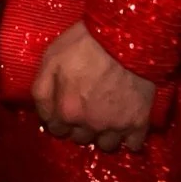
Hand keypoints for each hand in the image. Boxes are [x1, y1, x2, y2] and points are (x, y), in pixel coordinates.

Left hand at [31, 20, 154, 152]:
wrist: (125, 36)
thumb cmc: (86, 42)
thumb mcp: (52, 57)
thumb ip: (42, 88)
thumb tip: (43, 112)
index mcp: (67, 111)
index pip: (56, 129)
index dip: (58, 118)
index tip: (64, 107)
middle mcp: (90, 125)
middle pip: (80, 138)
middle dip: (80, 126)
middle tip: (86, 107)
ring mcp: (115, 126)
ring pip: (105, 145)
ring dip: (103, 134)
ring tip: (106, 116)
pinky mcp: (139, 123)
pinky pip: (132, 145)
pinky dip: (129, 138)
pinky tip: (126, 123)